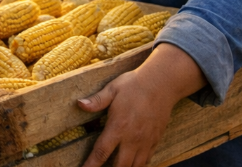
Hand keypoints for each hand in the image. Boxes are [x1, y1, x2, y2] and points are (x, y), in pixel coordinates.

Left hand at [78, 44, 206, 166]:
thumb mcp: (112, 89)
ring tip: (116, 166)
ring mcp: (145, 141)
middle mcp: (132, 138)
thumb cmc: (134, 85)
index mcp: (118, 126)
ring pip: (136, 166)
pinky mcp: (155, 140)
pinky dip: (138, 165)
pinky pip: (147, 160)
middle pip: (120, 165)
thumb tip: (79, 104)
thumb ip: (97, 100)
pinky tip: (132, 163)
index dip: (92, 165)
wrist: (162, 83)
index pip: (101, 152)